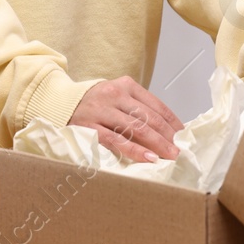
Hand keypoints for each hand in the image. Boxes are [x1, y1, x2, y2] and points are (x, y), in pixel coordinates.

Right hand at [70, 76, 185, 162]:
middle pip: (149, 118)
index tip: (184, 136)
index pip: (156, 105)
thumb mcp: (117, 97)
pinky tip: (148, 158)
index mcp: (125, 85)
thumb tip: (167, 130)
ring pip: (136, 128)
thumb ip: (137, 108)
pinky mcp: (90, 127)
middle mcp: (115, 95)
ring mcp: (102, 111)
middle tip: (180, 151)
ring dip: (157, 144)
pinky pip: (116, 140)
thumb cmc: (94, 103)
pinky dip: (134, 150)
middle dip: (168, 136)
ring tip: (170, 156)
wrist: (59, 102)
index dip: (172, 122)